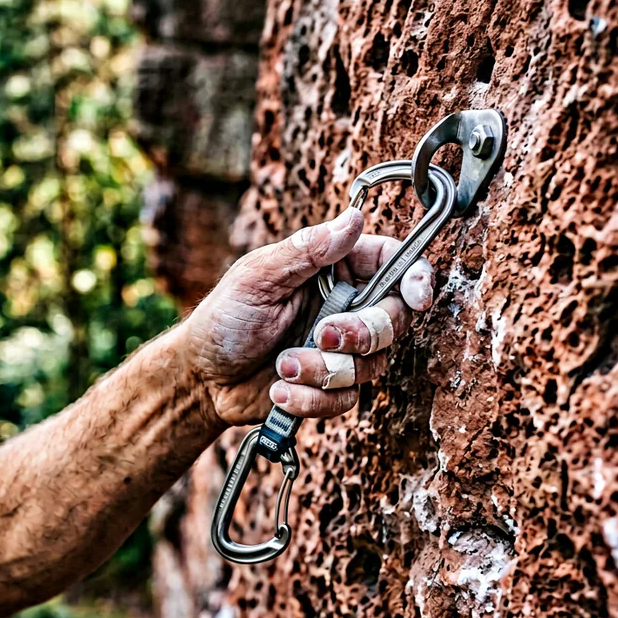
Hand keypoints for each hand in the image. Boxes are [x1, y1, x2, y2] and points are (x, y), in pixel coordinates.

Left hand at [182, 208, 434, 425]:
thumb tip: (353, 218)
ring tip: (283, 367)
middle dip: (364, 333)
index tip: (416, 297)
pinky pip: (346, 400)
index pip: (392, 265)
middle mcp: (345, 308)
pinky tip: (279, 391)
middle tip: (324, 335)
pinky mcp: (331, 388)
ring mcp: (341, 351)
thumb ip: (308, 250)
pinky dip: (311, 399)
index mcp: (333, 271)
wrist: (201, 378)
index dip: (415, 278)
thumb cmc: (224, 318)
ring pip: (371, 365)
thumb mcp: (258, 277)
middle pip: (393, 319)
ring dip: (326, 370)